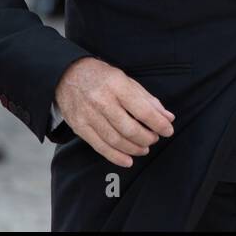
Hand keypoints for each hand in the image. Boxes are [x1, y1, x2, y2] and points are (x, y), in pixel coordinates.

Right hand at [55, 57, 175, 166]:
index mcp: (116, 85)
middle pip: (129, 128)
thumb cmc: (102, 77)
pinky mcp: (79, 127)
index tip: (168, 130)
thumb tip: (167, 117)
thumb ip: (147, 99)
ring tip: (144, 148)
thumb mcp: (126, 80)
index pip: (142, 109)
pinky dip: (116, 157)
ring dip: (134, 148)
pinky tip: (128, 160)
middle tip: (154, 139)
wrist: (67, 74)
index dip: (158, 123)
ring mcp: (88, 115)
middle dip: (147, 137)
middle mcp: (101, 100)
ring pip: (115, 140)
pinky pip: (100, 147)